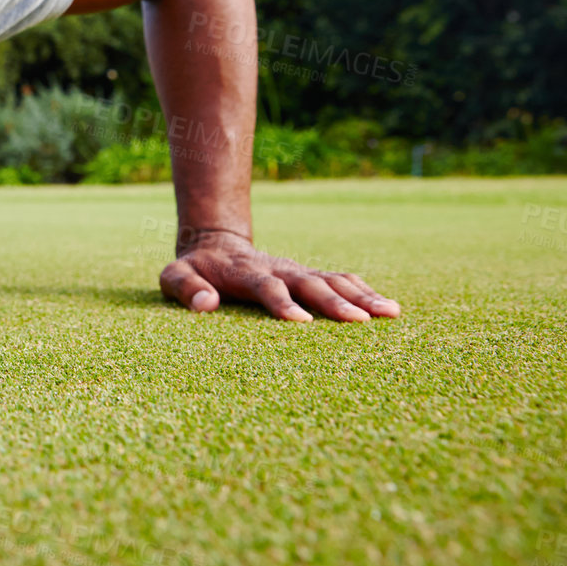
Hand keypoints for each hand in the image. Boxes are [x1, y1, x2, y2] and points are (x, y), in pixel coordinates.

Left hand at [159, 230, 400, 322]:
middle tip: (360, 321)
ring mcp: (297, 271)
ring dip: (361, 296)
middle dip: (334, 302)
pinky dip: (365, 292)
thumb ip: (185, 287)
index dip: (282, 303)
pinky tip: (390, 308)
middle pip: (309, 283)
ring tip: (391, 313)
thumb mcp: (175, 276)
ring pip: (333, 280)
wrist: (214, 243)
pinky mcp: (309, 276)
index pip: (266, 287)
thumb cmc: (194, 269)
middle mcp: (278, 269)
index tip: (302, 322)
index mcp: (245, 272)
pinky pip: (341, 281)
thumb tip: (205, 304)